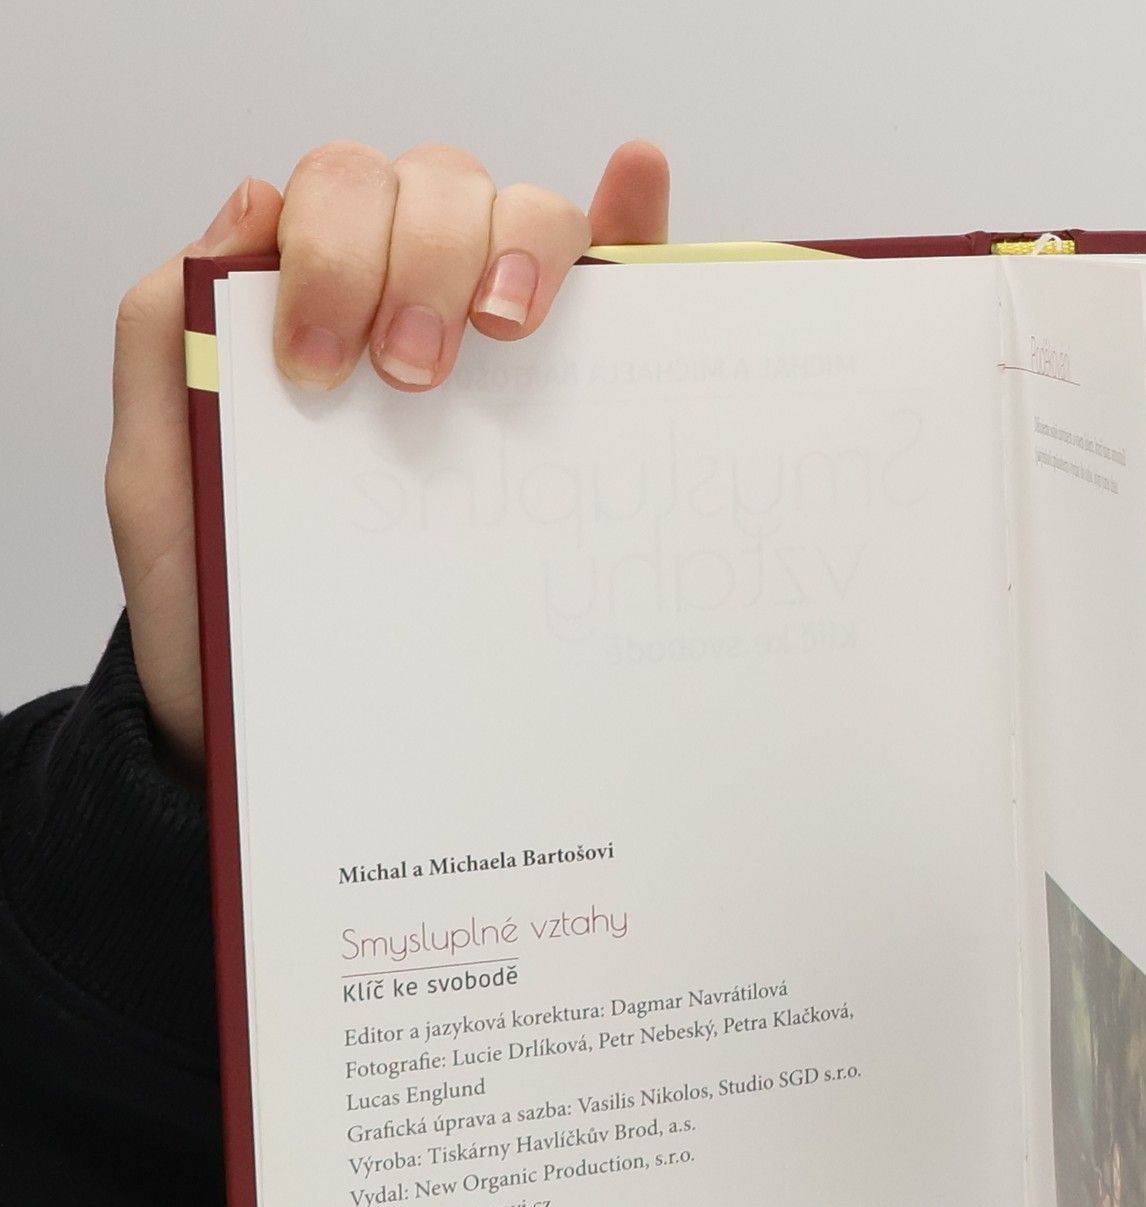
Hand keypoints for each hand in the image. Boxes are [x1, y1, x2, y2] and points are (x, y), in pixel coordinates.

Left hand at [104, 139, 670, 774]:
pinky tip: (637, 185)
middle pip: (438, 189)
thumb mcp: (164, 484)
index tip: (323, 370)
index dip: (335, 252)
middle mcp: (407, 305)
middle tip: (416, 379)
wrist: (321, 736)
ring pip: (527, 216)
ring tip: (507, 333)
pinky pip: (618, 290)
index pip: (338, 197)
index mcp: (308, 307)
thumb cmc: (238, 610)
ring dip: (520, 245)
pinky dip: (633, 224)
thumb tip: (248, 205)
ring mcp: (500, 350)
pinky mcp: (579, 402)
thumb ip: (162, 345)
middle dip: (425, 259)